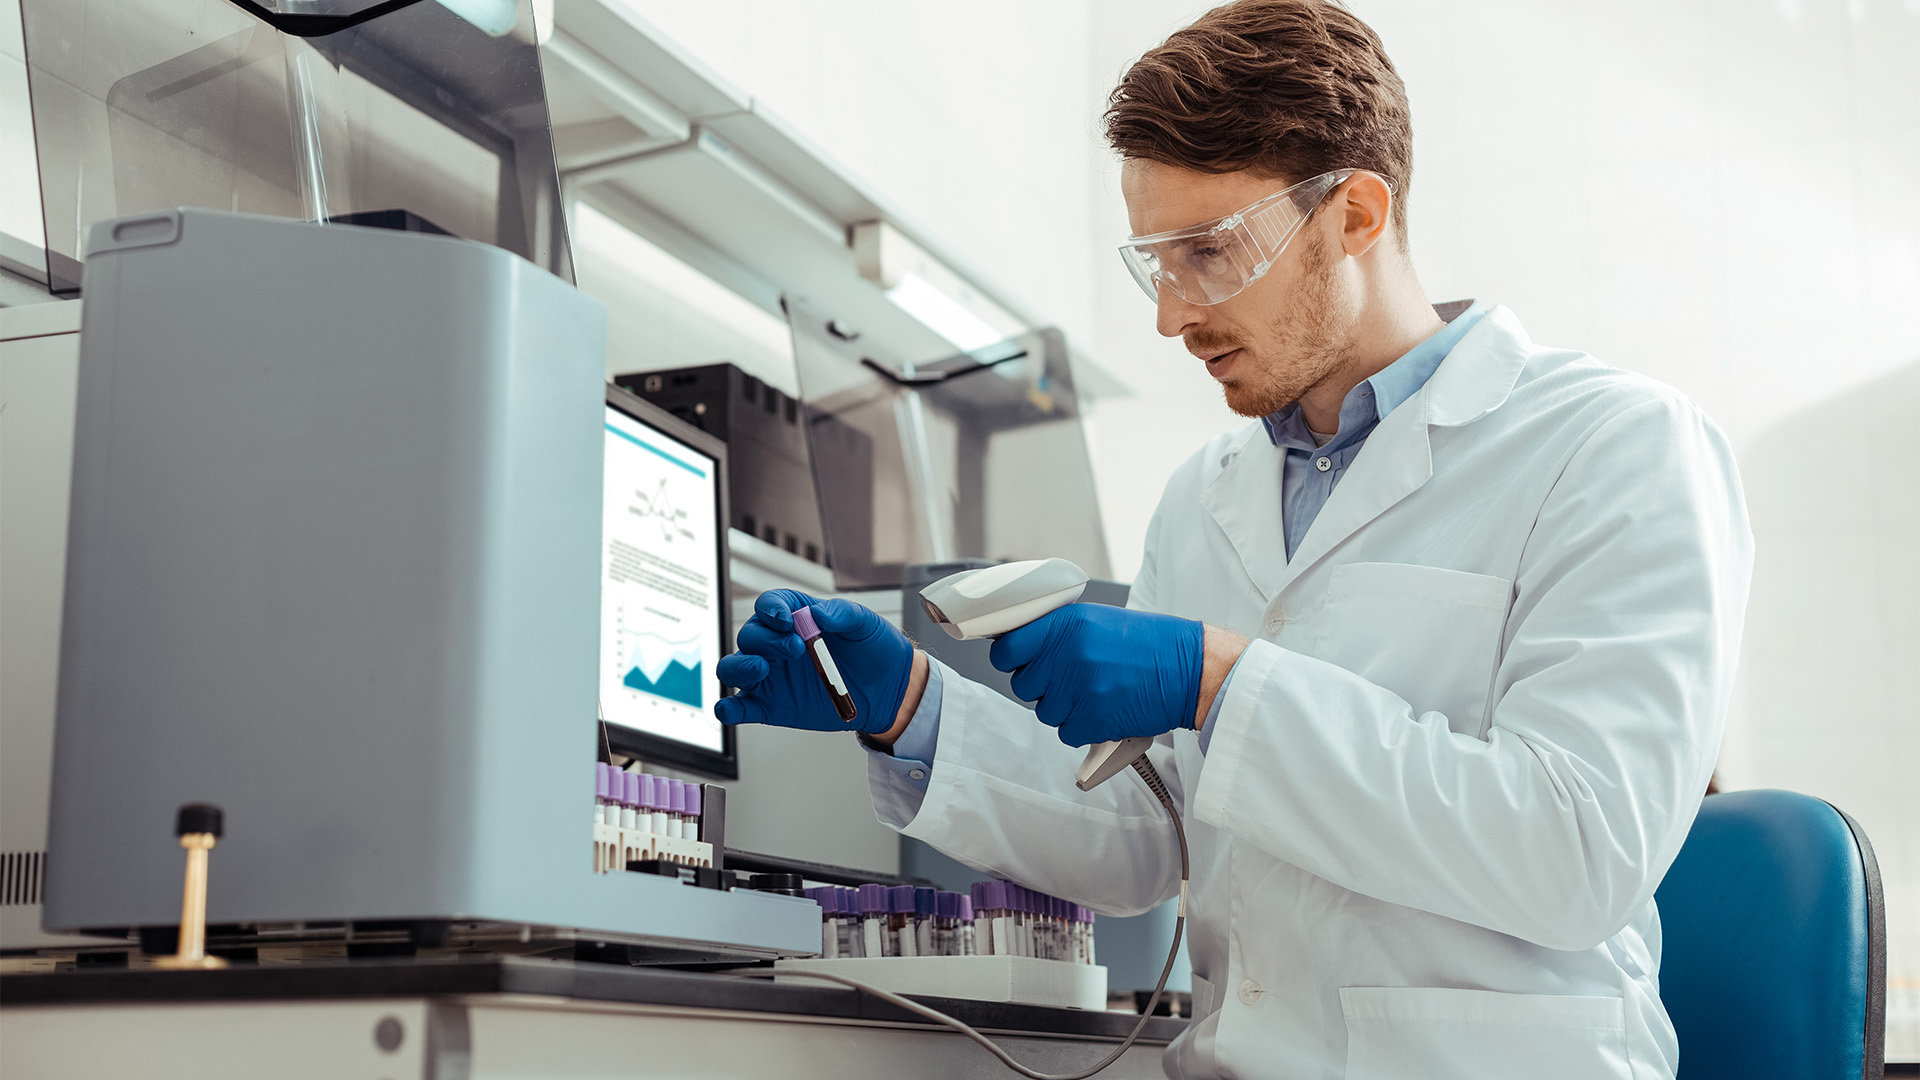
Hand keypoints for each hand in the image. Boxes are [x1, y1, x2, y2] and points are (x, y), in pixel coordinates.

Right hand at [715, 590, 914, 735]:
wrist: (887, 690)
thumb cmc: (873, 650)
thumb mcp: (865, 623)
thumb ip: (843, 613)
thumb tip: (818, 614)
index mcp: (796, 618)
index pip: (769, 605)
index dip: (772, 609)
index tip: (787, 620)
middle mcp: (776, 645)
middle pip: (750, 635)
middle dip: (766, 640)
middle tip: (795, 648)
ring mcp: (770, 676)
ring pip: (733, 668)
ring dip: (739, 666)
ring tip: (761, 669)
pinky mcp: (770, 706)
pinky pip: (740, 707)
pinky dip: (728, 708)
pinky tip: (730, 709)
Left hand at [989, 604, 1204, 746]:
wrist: (1191, 670)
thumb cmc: (1149, 645)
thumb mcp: (1098, 621)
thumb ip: (1059, 633)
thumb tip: (1023, 648)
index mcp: (1066, 624)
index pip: (1007, 648)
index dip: (1011, 659)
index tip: (1019, 662)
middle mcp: (1068, 653)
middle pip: (1023, 685)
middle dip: (1043, 686)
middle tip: (1072, 679)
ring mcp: (1080, 688)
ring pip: (1045, 712)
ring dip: (1065, 708)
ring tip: (1096, 692)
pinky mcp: (1093, 718)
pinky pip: (1067, 732)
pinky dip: (1083, 728)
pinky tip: (1105, 709)